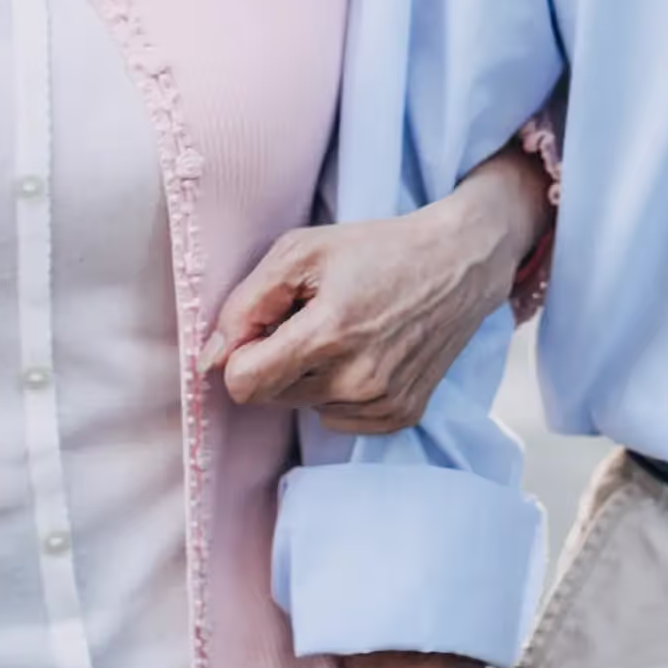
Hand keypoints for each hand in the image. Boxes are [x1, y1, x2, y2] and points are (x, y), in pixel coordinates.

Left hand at [205, 152, 547, 431]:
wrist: (458, 262)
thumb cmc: (376, 248)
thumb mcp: (303, 249)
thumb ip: (247, 302)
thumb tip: (209, 360)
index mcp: (329, 332)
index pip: (245, 384)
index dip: (240, 356)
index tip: (258, 330)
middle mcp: (357, 378)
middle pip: (271, 396)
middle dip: (277, 359)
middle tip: (311, 316)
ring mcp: (383, 403)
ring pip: (304, 406)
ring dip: (309, 375)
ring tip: (345, 329)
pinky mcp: (402, 415)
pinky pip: (338, 418)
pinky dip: (339, 390)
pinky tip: (365, 351)